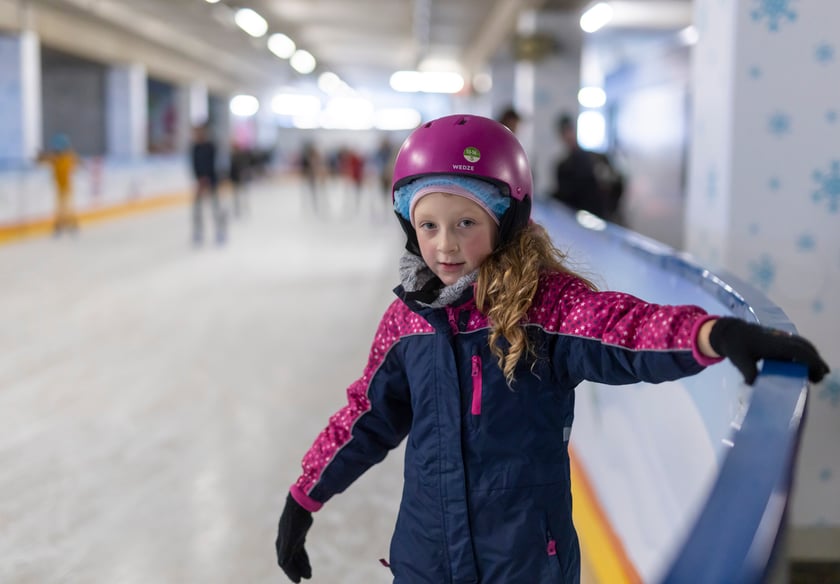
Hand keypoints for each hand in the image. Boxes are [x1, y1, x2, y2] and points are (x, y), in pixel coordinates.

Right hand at [276, 493, 313, 581]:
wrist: (300, 504)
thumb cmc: (295, 520)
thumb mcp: (291, 536)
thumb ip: (287, 550)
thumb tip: (282, 563)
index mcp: (281, 544)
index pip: (284, 563)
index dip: (291, 573)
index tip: (298, 581)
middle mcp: (284, 543)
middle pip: (290, 561)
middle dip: (297, 570)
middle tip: (306, 578)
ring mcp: (291, 539)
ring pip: (296, 557)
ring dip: (302, 565)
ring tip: (309, 574)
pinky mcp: (298, 536)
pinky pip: (300, 551)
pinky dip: (304, 558)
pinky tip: (308, 564)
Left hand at [709, 317, 829, 384]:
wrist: (730, 332)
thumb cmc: (735, 346)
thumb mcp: (740, 360)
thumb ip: (749, 372)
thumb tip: (754, 385)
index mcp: (774, 344)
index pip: (799, 351)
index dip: (812, 360)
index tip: (821, 371)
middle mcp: (781, 339)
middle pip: (805, 347)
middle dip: (816, 361)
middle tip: (819, 378)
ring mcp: (780, 337)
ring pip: (803, 345)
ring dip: (812, 357)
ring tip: (814, 374)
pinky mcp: (779, 339)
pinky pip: (797, 344)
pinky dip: (805, 353)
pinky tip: (803, 366)